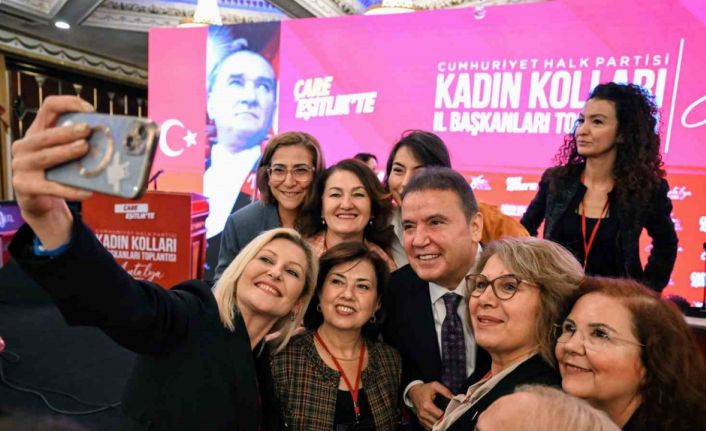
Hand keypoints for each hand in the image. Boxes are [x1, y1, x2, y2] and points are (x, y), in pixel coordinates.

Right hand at [11, 96, 93, 247]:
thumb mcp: (63, 154)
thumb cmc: (56, 173)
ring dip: (66, 152)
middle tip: (87, 130)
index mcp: (37, 131)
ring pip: (45, 157)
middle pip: (46, 134)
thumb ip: (79, 143)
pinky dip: (70, 189)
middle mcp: (25, 145)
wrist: (39, 201)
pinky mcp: (25, 186)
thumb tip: (117, 139)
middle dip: (67, 131)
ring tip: (85, 149)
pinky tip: (86, 191)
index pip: (49, 107)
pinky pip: (51, 187)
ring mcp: (22, 166)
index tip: (90, 110)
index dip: (68, 104)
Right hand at [408, 381, 453, 429]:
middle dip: (444, 420)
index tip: (452, 412)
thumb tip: (455, 398)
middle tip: (450, 416)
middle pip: (437, 422)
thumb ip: (445, 391)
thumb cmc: (425, 389)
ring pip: (433, 427)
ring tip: (445, 419)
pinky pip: (429, 428)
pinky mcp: (421, 421)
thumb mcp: (435, 385)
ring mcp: (421, 418)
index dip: (447, 415)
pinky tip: (439, 422)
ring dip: (440, 425)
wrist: (414, 392)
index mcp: (426, 405)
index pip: (439, 415)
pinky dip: (435, 426)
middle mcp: (423, 414)